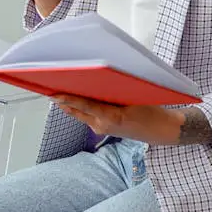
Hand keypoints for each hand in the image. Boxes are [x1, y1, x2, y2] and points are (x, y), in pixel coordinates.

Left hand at [52, 95, 183, 145]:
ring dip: (71, 104)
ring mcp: (102, 128)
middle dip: (64, 101)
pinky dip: (81, 108)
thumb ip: (113, 92)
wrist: (160, 131)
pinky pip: (88, 116)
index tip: (53, 94)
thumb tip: (96, 81)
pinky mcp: (104, 129)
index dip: (68, 99)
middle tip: (50, 88)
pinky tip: (78, 98)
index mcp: (109, 117)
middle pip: (78, 111)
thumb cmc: (151, 112)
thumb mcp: (134, 98)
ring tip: (59, 90)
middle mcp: (102, 125)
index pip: (84, 105)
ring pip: (81, 114)